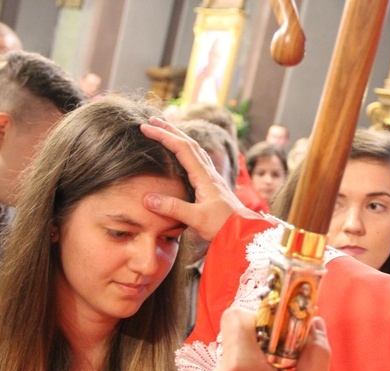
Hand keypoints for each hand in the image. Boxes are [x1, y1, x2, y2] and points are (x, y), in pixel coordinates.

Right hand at [140, 117, 245, 241]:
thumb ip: (173, 208)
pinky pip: (199, 159)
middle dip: (170, 130)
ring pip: (195, 149)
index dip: (163, 136)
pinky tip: (185, 154)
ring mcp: (212, 178)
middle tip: (152, 120)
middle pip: (189, 143)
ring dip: (180, 137)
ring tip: (166, 131)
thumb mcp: (196, 218)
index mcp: (204, 176)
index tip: (145, 127)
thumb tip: (147, 198)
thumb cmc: (223, 226)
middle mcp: (209, 173)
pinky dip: (188, 150)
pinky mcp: (213, 185)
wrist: (244, 232)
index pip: (182, 148)